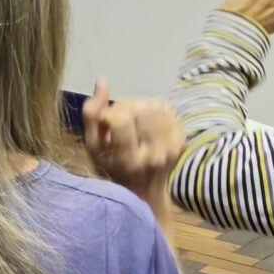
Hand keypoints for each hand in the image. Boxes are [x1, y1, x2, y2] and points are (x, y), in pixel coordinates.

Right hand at [81, 80, 185, 203]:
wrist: (145, 193)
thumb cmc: (110, 171)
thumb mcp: (92, 148)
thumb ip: (92, 115)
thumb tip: (102, 80)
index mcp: (128, 160)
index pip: (121, 118)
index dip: (109, 113)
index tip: (106, 123)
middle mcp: (153, 154)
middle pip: (138, 108)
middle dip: (124, 108)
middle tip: (118, 122)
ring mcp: (171, 147)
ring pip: (153, 105)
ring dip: (139, 107)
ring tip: (132, 122)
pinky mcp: (182, 140)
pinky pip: (166, 108)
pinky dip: (153, 110)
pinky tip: (146, 123)